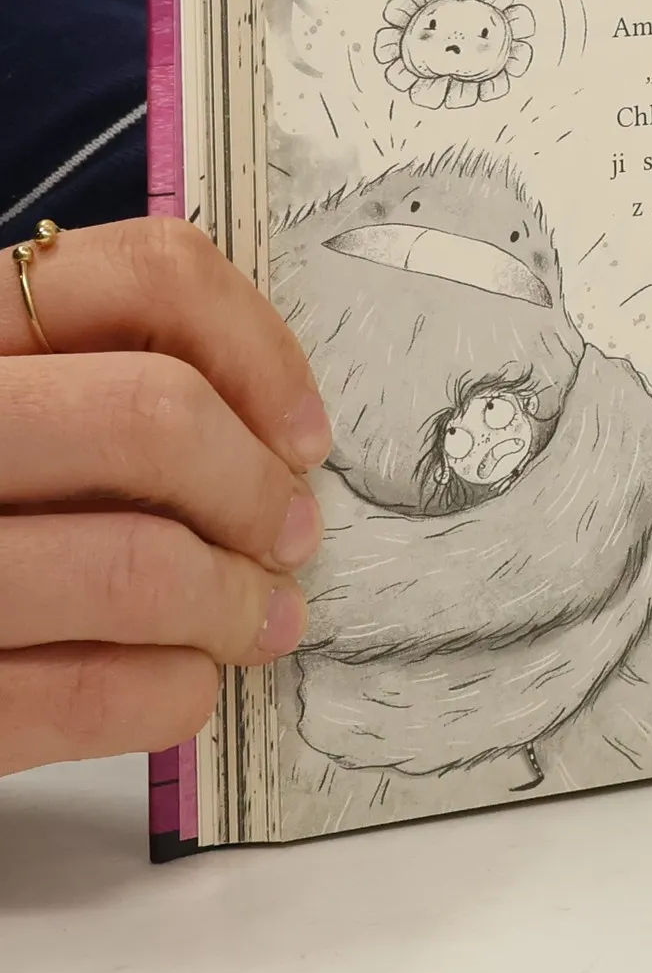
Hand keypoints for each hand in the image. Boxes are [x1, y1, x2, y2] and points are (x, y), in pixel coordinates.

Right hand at [0, 219, 331, 776]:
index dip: (260, 355)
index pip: (145, 277)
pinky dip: (167, 692)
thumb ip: (95, 375)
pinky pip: (78, 696)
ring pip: (135, 567)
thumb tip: (271, 435)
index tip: (300, 434)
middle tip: (290, 539)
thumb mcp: (6, 394)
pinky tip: (181, 683)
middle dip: (256, 493)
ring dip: (233, 604)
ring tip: (258, 622)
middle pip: (153, 421)